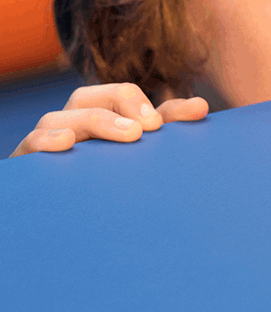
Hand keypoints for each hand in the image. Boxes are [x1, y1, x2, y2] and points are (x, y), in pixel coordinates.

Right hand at [9, 83, 208, 157]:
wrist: (69, 215)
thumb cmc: (112, 173)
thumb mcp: (140, 150)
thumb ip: (169, 127)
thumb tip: (201, 107)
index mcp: (100, 114)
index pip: (120, 95)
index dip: (138, 102)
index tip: (158, 125)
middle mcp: (72, 122)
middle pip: (86, 98)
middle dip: (115, 108)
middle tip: (143, 131)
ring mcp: (47, 141)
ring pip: (56, 119)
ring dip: (89, 123)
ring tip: (118, 137)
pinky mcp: (28, 162)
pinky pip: (30, 146)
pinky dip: (45, 142)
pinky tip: (65, 144)